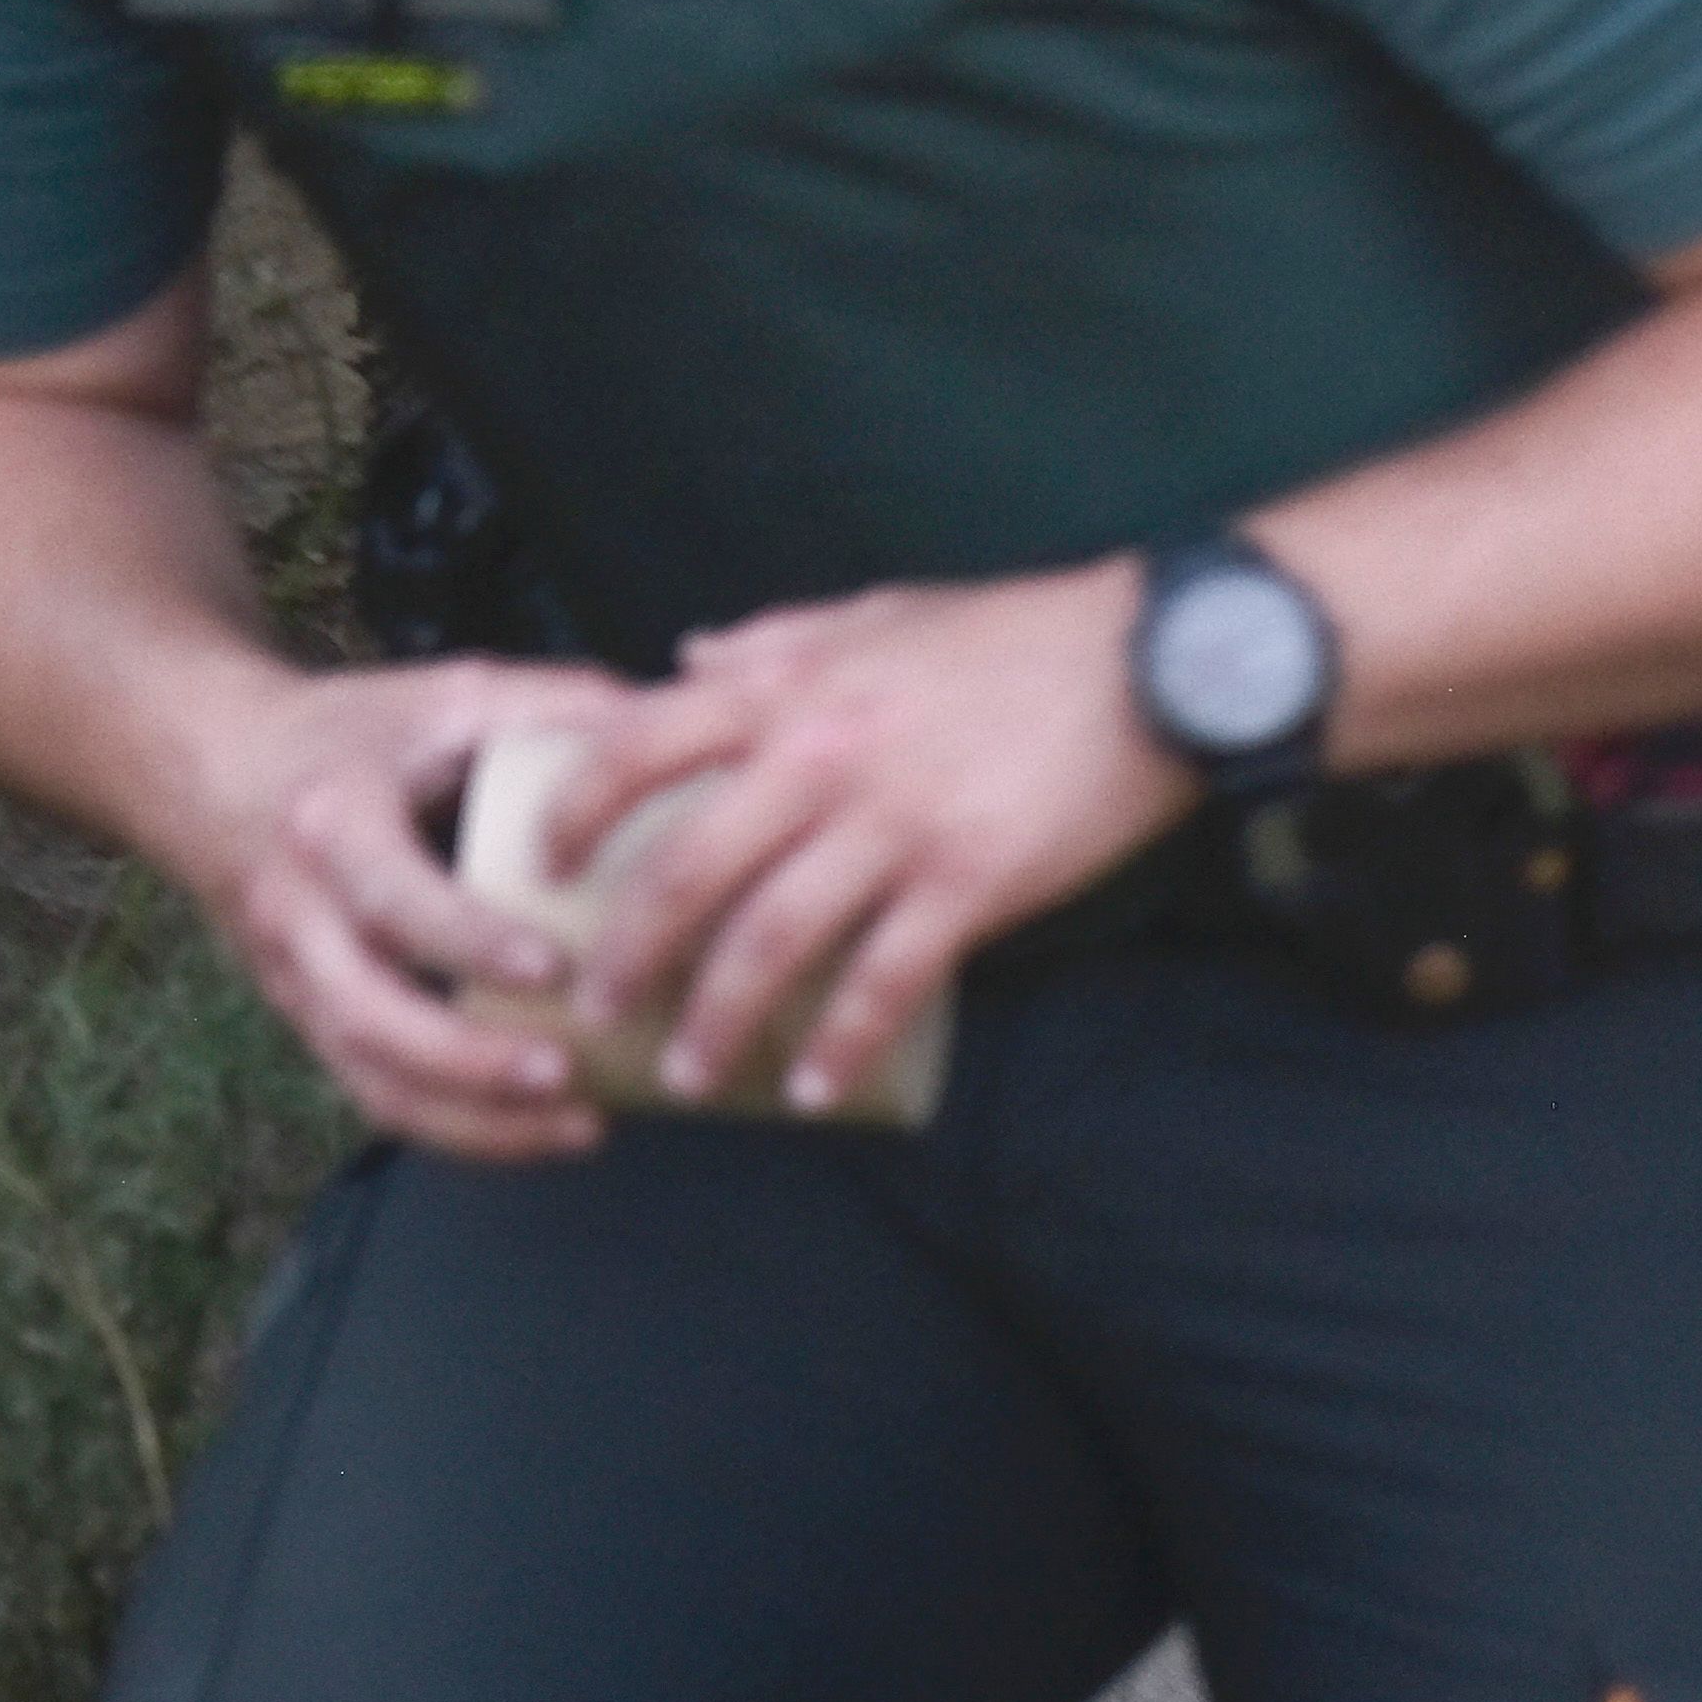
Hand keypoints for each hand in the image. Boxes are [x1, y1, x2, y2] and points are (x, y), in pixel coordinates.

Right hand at [156, 656, 639, 1164]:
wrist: (218, 769)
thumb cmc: (357, 735)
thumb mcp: (443, 697)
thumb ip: (552, 706)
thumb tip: (678, 721)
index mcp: (332, 824)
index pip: (392, 896)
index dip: (466, 940)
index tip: (552, 968)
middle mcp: (298, 913)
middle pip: (367, 1014)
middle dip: (467, 1062)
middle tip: (568, 1075)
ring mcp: (297, 981)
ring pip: (370, 1078)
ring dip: (475, 1121)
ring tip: (581, 1128)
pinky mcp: (314, 1024)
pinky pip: (379, 1098)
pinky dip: (462, 1132)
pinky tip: (546, 1136)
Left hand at [547, 564, 1194, 1115]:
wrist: (1152, 664)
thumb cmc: (1019, 634)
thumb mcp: (880, 613)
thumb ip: (775, 638)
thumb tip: (688, 656)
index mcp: (790, 687)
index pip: (639, 745)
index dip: (577, 811)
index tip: (549, 867)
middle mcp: (824, 758)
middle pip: (687, 870)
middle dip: (629, 954)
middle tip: (599, 1010)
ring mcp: (897, 827)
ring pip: (774, 941)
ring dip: (720, 1020)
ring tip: (691, 1075)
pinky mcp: (970, 884)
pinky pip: (885, 982)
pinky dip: (842, 1044)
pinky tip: (816, 1088)